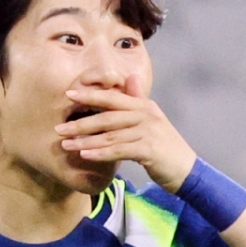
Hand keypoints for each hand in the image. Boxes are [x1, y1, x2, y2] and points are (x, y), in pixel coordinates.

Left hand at [55, 75, 196, 192]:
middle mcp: (146, 115)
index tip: (69, 94)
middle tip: (59, 128)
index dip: (90, 95)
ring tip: (66, 145)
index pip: (113, 97)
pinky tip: (86, 156)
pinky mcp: (149, 150)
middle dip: (81, 123)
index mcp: (144, 106)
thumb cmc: (164, 146)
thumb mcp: (151, 121)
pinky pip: (119, 150)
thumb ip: (138, 100)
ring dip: (86, 141)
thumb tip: (130, 78)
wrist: (186, 169)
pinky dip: (101, 153)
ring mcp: (148, 132)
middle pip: (107, 117)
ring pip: (110, 135)